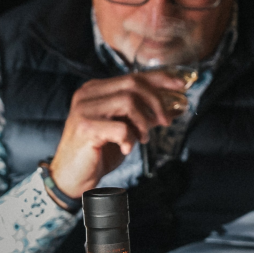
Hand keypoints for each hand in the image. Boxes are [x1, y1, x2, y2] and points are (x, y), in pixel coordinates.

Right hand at [49, 71, 187, 198]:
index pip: (134, 76)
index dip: (160, 79)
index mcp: (97, 89)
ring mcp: (84, 109)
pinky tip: (126, 148)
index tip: (181, 86)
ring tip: (142, 138)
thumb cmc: (99, 151)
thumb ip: (144, 115)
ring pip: (128, 102)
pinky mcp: (85, 128)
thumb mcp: (126, 128)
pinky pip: (121, 128)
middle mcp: (88, 94)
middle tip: (165, 122)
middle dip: (157, 102)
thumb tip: (173, 108)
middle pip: (133, 84)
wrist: (72, 176)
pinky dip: (130, 139)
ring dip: (143, 122)